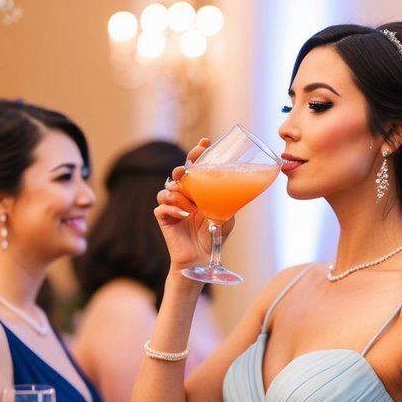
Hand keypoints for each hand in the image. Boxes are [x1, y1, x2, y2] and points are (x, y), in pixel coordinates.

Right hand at [155, 141, 234, 271]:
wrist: (202, 258)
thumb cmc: (214, 235)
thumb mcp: (226, 215)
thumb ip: (228, 200)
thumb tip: (239, 187)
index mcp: (198, 191)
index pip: (196, 167)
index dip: (198, 153)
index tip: (205, 142)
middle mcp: (184, 195)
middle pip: (179, 173)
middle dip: (183, 167)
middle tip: (188, 168)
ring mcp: (173, 205)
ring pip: (167, 188)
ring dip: (176, 191)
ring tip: (187, 200)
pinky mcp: (164, 218)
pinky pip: (162, 207)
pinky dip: (171, 208)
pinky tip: (183, 214)